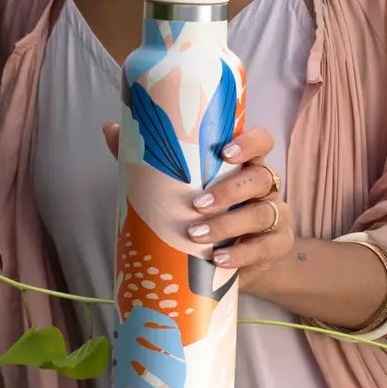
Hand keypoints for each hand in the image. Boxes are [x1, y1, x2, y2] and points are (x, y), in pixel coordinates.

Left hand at [102, 124, 293, 291]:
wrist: (235, 258)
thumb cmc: (203, 210)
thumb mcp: (180, 185)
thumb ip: (150, 158)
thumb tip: (109, 128)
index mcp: (245, 163)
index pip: (262, 141)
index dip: (249, 143)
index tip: (224, 152)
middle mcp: (265, 185)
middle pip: (261, 177)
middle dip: (230, 191)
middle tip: (197, 205)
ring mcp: (276, 215)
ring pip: (263, 213)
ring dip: (229, 224)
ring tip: (197, 235)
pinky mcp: (277, 245)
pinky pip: (265, 247)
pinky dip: (241, 254)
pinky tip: (218, 260)